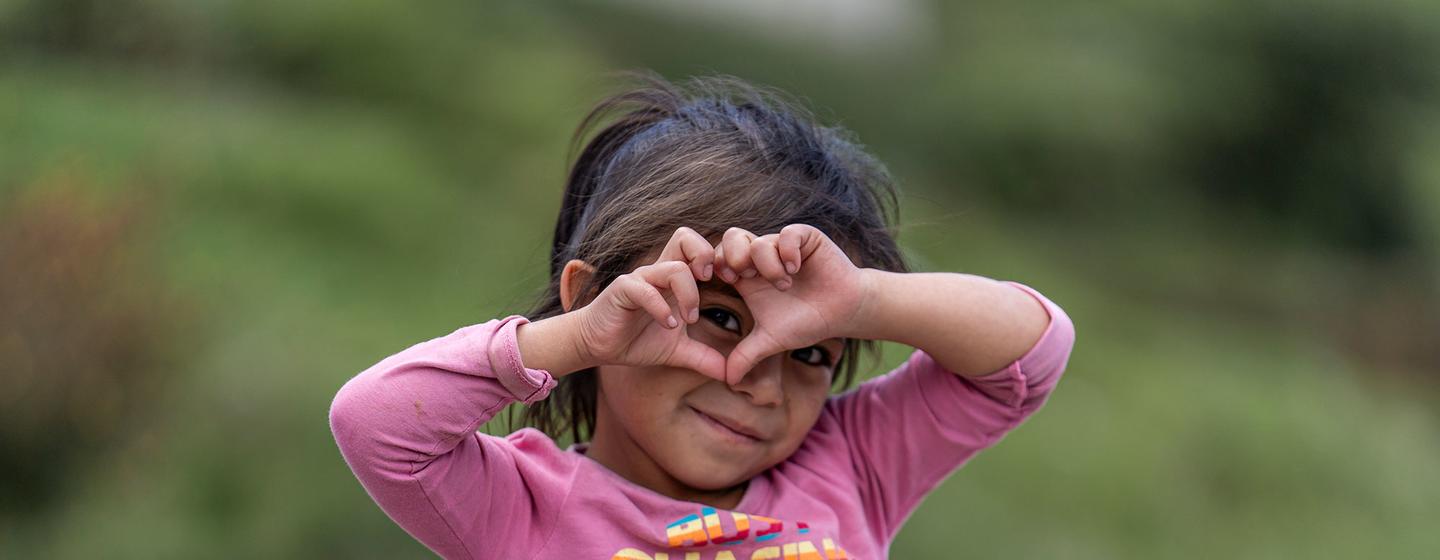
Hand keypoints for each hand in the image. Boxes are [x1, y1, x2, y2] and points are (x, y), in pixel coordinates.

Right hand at [572, 228, 727, 381]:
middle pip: (685, 238)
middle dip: (705, 256)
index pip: (698, 250)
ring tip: (688, 320)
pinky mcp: (623, 289)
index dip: (718, 261)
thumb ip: (703, 358)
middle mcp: (659, 272)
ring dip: (688, 295)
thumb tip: (730, 376)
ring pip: (674, 267)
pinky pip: (646, 290)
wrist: (598, 345)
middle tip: (711, 283)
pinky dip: (661, 308)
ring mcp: (641, 278)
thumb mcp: (677, 352)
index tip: (728, 285)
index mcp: (674, 280)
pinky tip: (667, 326)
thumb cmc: (636, 340)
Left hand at [713, 224, 871, 383]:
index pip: (718, 257)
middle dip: (735, 257)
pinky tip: (795, 269)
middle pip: (731, 238)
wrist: (843, 311)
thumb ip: (746, 356)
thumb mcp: (771, 340)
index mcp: (747, 275)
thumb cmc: (807, 322)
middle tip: (748, 278)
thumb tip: (727, 381)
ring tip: (784, 284)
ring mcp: (783, 244)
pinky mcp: (805, 238)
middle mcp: (762, 256)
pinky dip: (787, 251)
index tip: (729, 283)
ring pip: (759, 240)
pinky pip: (787, 234)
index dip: (717, 266)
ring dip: (767, 265)